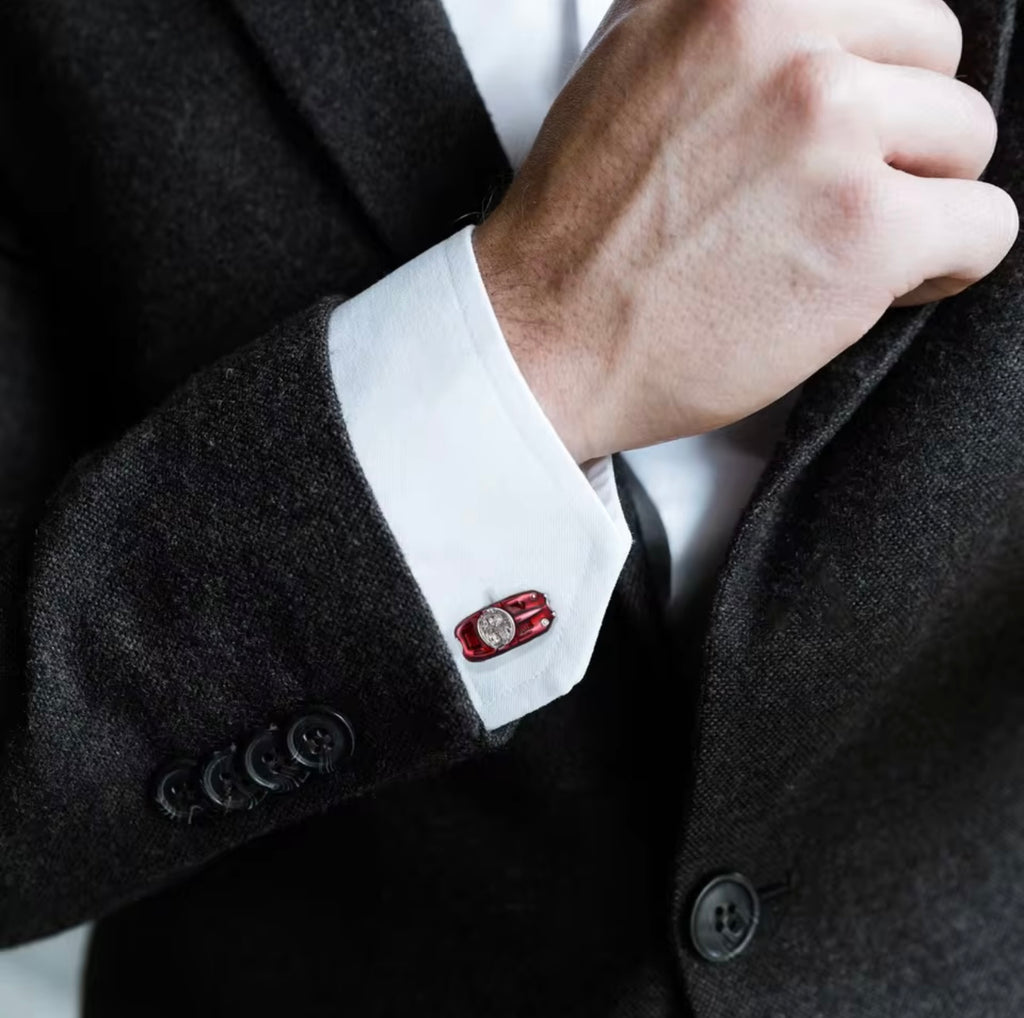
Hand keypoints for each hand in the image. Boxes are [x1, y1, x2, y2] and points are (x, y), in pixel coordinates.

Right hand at [473, 0, 1018, 462]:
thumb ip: (727, 23)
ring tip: (850, 245)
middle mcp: (789, 47)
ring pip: (969, 142)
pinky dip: (949, 264)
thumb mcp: (632, 63)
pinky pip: (985, 227)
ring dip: (923, 200)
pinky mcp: (864, 233)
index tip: (852, 130)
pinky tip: (882, 286)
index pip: (884, 3)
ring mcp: (831, 136)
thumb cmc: (582, 226)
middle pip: (937, 61)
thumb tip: (803, 17)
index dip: (872, 76)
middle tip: (843, 194)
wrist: (544, 336)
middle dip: (902, 135)